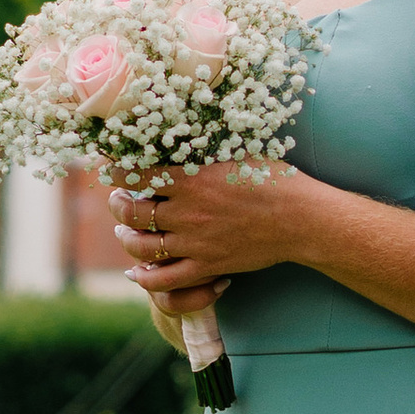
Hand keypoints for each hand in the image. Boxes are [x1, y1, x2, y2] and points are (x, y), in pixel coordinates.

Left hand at [109, 165, 310, 304]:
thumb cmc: (274, 179)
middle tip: (119, 199)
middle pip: (130, 212)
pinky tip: (137, 271)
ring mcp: (195, 243)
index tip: (112, 168)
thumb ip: (204, 149)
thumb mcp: (236, 151)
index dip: (117, 172)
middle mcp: (187, 212)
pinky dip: (144, 278)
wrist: (302, 219)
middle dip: (117, 205)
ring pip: (141, 247)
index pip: (136, 174)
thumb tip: (180, 131)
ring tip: (124, 231)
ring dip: (125, 238)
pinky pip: (164, 281)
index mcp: (192, 179)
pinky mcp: (207, 267)